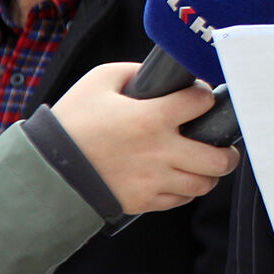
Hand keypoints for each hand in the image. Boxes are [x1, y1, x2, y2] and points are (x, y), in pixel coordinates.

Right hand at [50, 63, 239, 214]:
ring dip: (210, 173)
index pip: (203, 103)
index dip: (205, 97)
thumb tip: (160, 75)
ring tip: (206, 163)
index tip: (200, 99)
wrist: (46, 169)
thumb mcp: (100, 81)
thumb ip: (136, 72)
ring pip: (204, 183)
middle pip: (218, 158)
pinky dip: (187, 189)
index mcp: (152, 117)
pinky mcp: (145, 200)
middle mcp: (161, 151)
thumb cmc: (72, 123)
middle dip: (227, 151)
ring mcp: (155, 180)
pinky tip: (182, 177)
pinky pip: (181, 199)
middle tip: (223, 144)